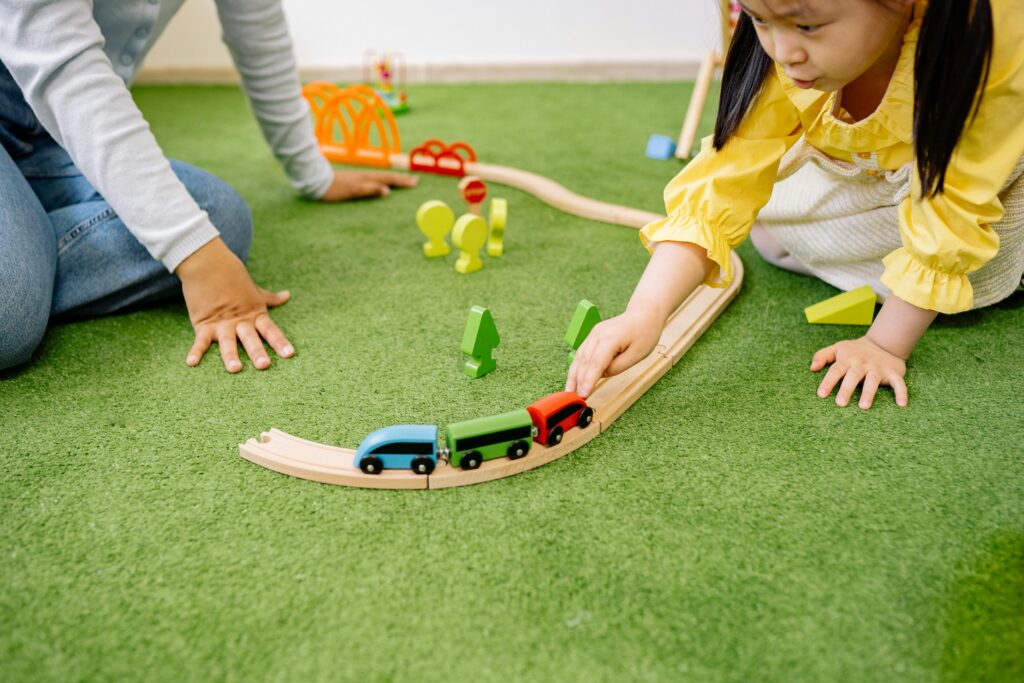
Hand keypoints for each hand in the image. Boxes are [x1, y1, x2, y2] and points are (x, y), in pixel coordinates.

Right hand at [176, 238, 293, 372]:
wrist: (207, 261)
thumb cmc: (232, 276)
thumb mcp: (254, 290)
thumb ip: (270, 298)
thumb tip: (287, 296)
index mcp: (254, 313)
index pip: (270, 329)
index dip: (280, 342)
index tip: (289, 354)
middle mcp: (240, 320)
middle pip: (250, 338)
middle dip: (257, 351)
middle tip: (264, 365)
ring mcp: (221, 323)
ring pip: (228, 341)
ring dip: (230, 355)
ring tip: (235, 368)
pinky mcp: (203, 323)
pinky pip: (200, 340)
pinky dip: (196, 351)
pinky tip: (192, 362)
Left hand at [319, 169, 417, 200]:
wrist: (317, 181)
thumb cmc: (334, 189)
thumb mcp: (352, 191)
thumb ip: (369, 189)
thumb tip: (387, 191)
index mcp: (368, 178)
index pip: (389, 179)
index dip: (403, 181)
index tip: (415, 183)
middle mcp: (366, 176)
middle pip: (388, 177)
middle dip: (402, 179)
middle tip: (415, 181)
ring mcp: (361, 177)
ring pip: (382, 177)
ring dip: (394, 179)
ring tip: (403, 181)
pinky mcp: (355, 180)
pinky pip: (375, 179)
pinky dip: (384, 181)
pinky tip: (382, 183)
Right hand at [566, 309, 662, 398]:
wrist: (643, 314)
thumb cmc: (644, 333)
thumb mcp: (637, 355)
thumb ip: (617, 367)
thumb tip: (601, 375)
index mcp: (610, 338)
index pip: (596, 363)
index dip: (588, 380)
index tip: (583, 394)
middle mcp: (597, 334)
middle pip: (584, 361)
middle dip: (578, 380)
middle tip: (574, 397)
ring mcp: (593, 334)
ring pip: (579, 357)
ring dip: (573, 375)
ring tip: (570, 391)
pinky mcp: (593, 336)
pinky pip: (582, 353)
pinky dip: (577, 366)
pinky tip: (574, 378)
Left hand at [810, 336, 907, 408]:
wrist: (883, 342)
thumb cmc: (855, 350)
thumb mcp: (838, 348)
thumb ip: (822, 356)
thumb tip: (812, 368)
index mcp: (847, 360)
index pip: (836, 370)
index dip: (828, 382)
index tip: (821, 394)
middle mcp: (862, 364)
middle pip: (853, 376)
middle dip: (846, 389)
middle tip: (840, 403)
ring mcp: (878, 368)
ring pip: (873, 380)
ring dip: (869, 392)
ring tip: (863, 406)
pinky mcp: (893, 373)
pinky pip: (899, 383)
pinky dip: (901, 392)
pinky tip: (901, 404)